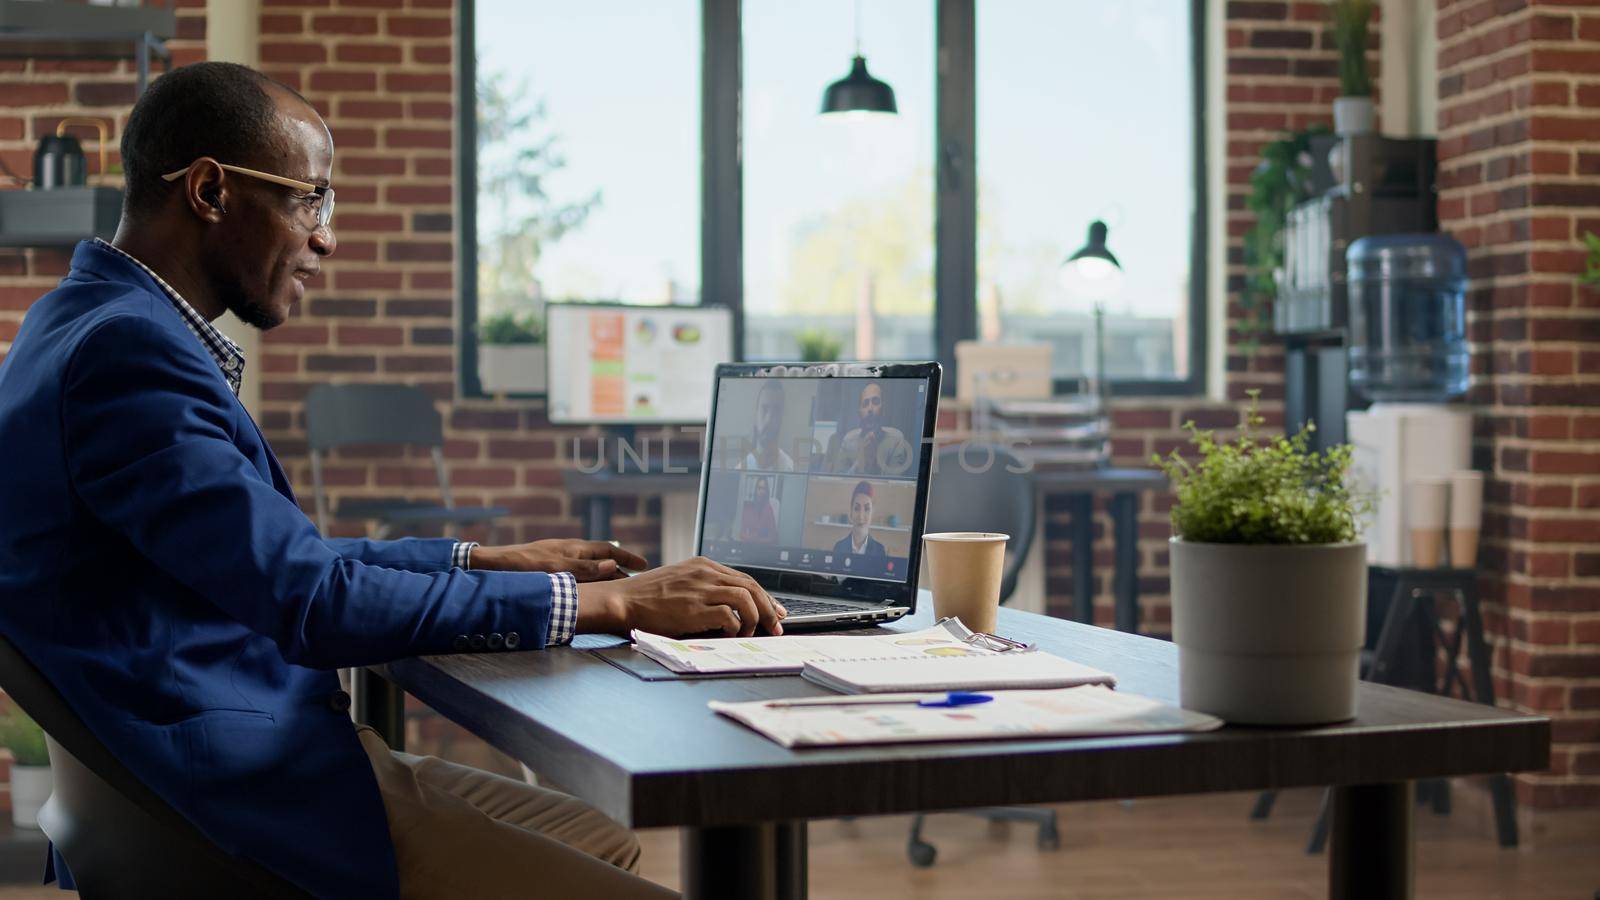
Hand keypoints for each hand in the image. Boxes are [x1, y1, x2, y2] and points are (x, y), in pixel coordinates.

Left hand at [470, 540, 648, 582]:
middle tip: (636, 583)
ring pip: (589, 568)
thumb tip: (613, 565)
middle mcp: (568, 552)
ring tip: (616, 590)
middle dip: (619, 570)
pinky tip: (586, 594)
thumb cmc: (522, 567)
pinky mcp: (548, 569)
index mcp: (574, 548)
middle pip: (601, 560)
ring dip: (604, 578)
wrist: (490, 566)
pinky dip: (588, 583)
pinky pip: (576, 576)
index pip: (609, 550)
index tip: (645, 566)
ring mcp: (558, 560)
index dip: (627, 558)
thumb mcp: (555, 568)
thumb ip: (584, 569)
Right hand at [575, 557, 787, 637]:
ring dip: (755, 618)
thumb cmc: (648, 597)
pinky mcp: (695, 607)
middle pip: (751, 586)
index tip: (774, 610)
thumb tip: (731, 606)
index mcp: (703, 565)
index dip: (764, 596)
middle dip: (769, 608)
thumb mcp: (680, 580)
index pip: (744, 578)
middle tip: (776, 625)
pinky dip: (736, 628)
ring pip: (746, 598)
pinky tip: (732, 635)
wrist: (623, 600)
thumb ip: (704, 586)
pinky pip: (730, 616)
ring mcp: (701, 588)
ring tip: (752, 633)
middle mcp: (705, 573)